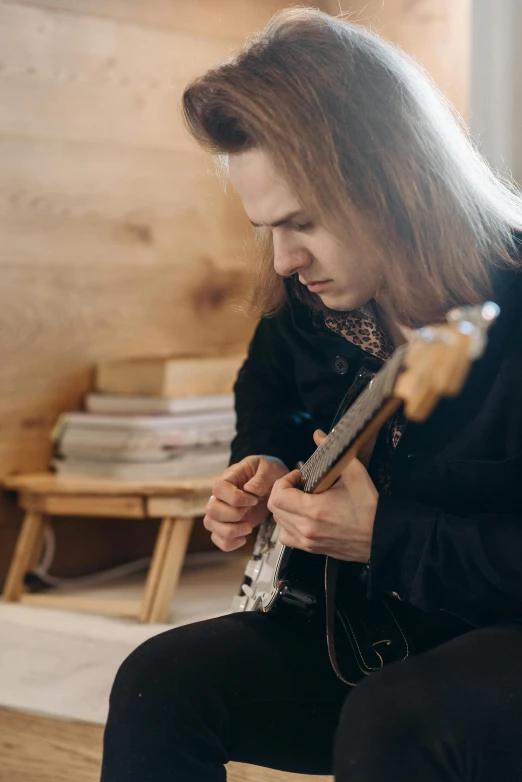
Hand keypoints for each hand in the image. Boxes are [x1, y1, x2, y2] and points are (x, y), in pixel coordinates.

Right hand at [204, 455, 287, 551]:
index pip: (218, 488)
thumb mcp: (269, 468)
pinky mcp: (227, 524)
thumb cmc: (268, 471)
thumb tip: (250, 489)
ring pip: (210, 525)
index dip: (235, 498)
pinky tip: (244, 539)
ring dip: (229, 531)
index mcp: (229, 478)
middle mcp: (221, 496)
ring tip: (249, 528)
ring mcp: (222, 511)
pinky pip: (217, 538)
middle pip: (211, 509)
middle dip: (232, 516)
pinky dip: (228, 543)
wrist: (271, 482)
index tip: (254, 500)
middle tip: (250, 512)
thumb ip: (261, 478)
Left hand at [267, 430, 377, 561]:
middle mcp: (306, 529)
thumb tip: (318, 435)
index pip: (278, 495)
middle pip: (274, 509)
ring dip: (285, 508)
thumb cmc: (369, 506)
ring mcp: (308, 542)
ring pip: (279, 524)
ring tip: (301, 500)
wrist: (382, 535)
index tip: (300, 476)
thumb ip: (331, 451)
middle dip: (283, 492)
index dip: (284, 481)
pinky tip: (303, 517)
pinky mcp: (312, 550)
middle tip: (300, 485)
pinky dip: (289, 526)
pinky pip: (287, 538)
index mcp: (313, 510)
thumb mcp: (353, 472)